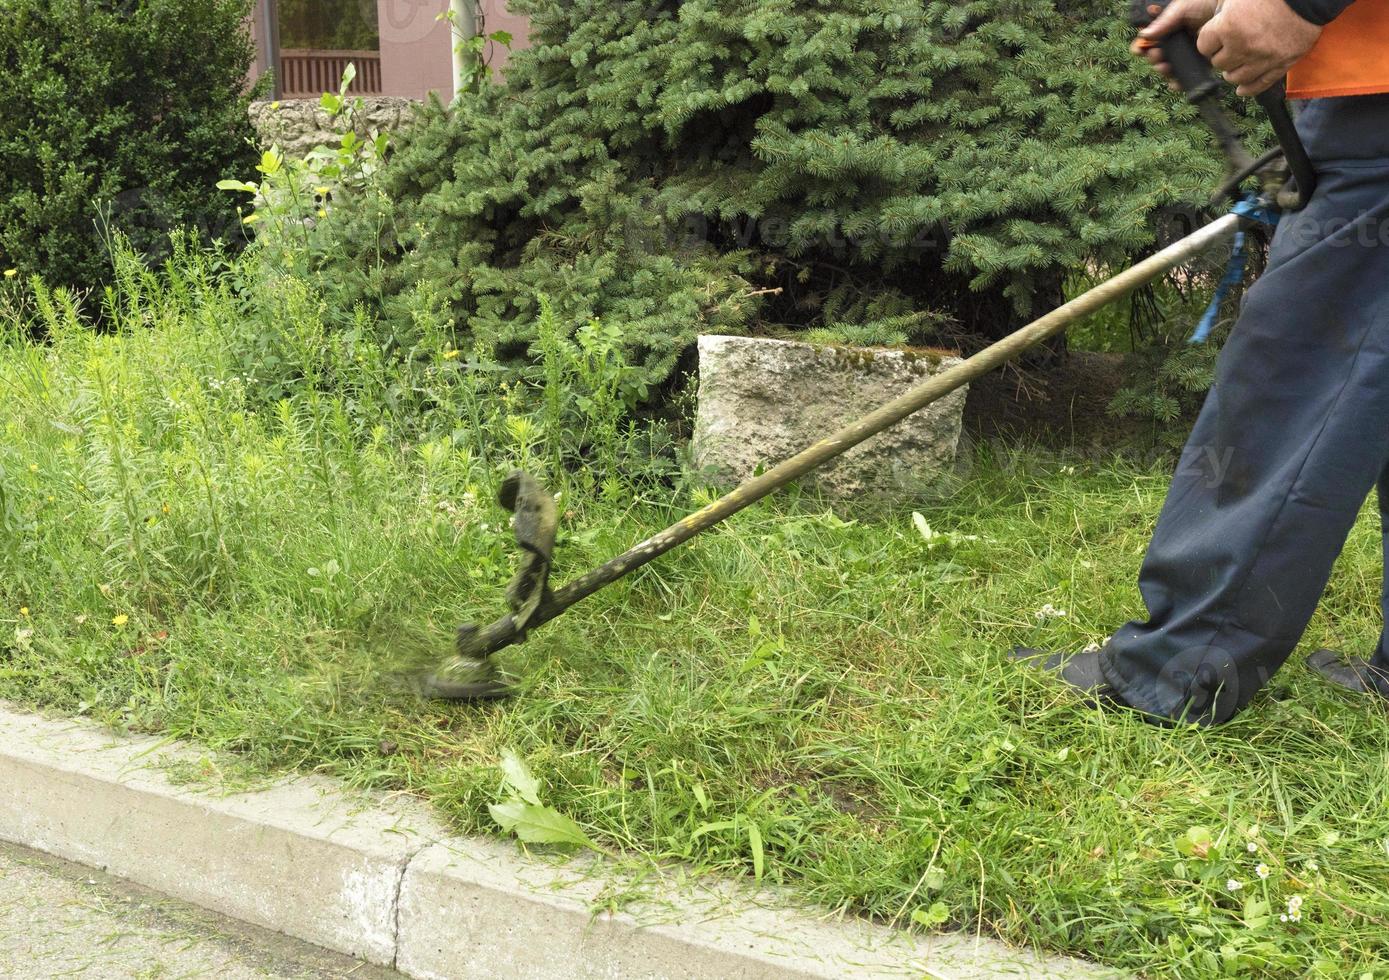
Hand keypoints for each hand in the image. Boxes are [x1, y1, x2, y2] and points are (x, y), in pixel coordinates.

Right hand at [1131, 0, 1221, 85]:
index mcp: (1169, 26)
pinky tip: (1176, 82)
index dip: (1142, 46)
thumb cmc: (1205, 0)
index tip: (1139, 50)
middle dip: (1153, 59)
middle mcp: (1177, 40)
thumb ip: (1163, 21)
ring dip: (1164, 71)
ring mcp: (1189, 52)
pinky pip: (1188, 75)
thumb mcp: (1182, 7)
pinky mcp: (1202, 62)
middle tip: (1157, 56)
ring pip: (1170, 68)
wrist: (1230, 6)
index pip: (1150, 39)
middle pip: (1158, 56)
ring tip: (1165, 67)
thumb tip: (1143, 35)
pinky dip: (1180, 82)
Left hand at [1134, 0, 1323, 96]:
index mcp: (1227, 27)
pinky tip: (1244, 80)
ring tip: (1243, 54)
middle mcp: (1244, 46)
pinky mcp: (1280, 66)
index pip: (1204, 45)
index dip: (1210, 38)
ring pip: (1234, 78)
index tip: (1219, 30)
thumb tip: (1145, 35)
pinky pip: (1255, 87)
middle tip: (1232, 41)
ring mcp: (1264, 59)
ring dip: (1234, 69)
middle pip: (1218, 64)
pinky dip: (1247, 87)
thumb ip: (1177, 14)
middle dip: (1221, 54)